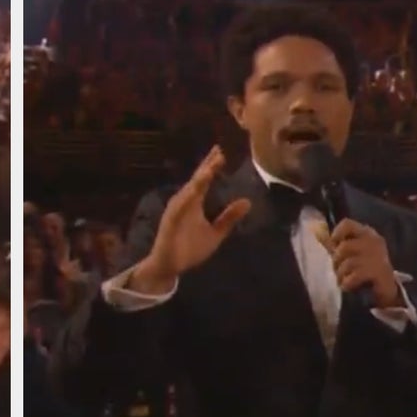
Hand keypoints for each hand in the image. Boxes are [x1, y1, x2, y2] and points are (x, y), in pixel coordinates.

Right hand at [130, 147, 250, 292]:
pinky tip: (194, 190)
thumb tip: (247, 201)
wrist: (170, 266)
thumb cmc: (190, 249)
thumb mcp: (216, 233)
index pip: (204, 180)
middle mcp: (185, 202)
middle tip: (219, 150)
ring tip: (210, 167)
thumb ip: (229, 218)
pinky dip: (186, 199)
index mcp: (195, 203)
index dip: (212, 166)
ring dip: (199, 179)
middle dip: (207, 166)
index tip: (222, 151)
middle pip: (196, 180)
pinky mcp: (169, 222)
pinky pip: (178, 209)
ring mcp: (176, 211)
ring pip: (189, 191)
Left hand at [329, 219, 401, 306]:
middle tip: (339, 270)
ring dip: (341, 275)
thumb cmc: (363, 267)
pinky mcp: (379, 272)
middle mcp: (374, 241)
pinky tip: (348, 286)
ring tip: (343, 279)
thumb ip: (334, 243)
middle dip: (336, 262)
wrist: (386, 287)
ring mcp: (378, 256)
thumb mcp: (349, 253)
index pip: (347, 224)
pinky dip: (347, 284)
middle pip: (344, 247)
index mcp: (366, 232)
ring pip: (348, 263)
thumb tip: (315, 231)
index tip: (334, 247)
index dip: (336, 235)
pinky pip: (354, 276)